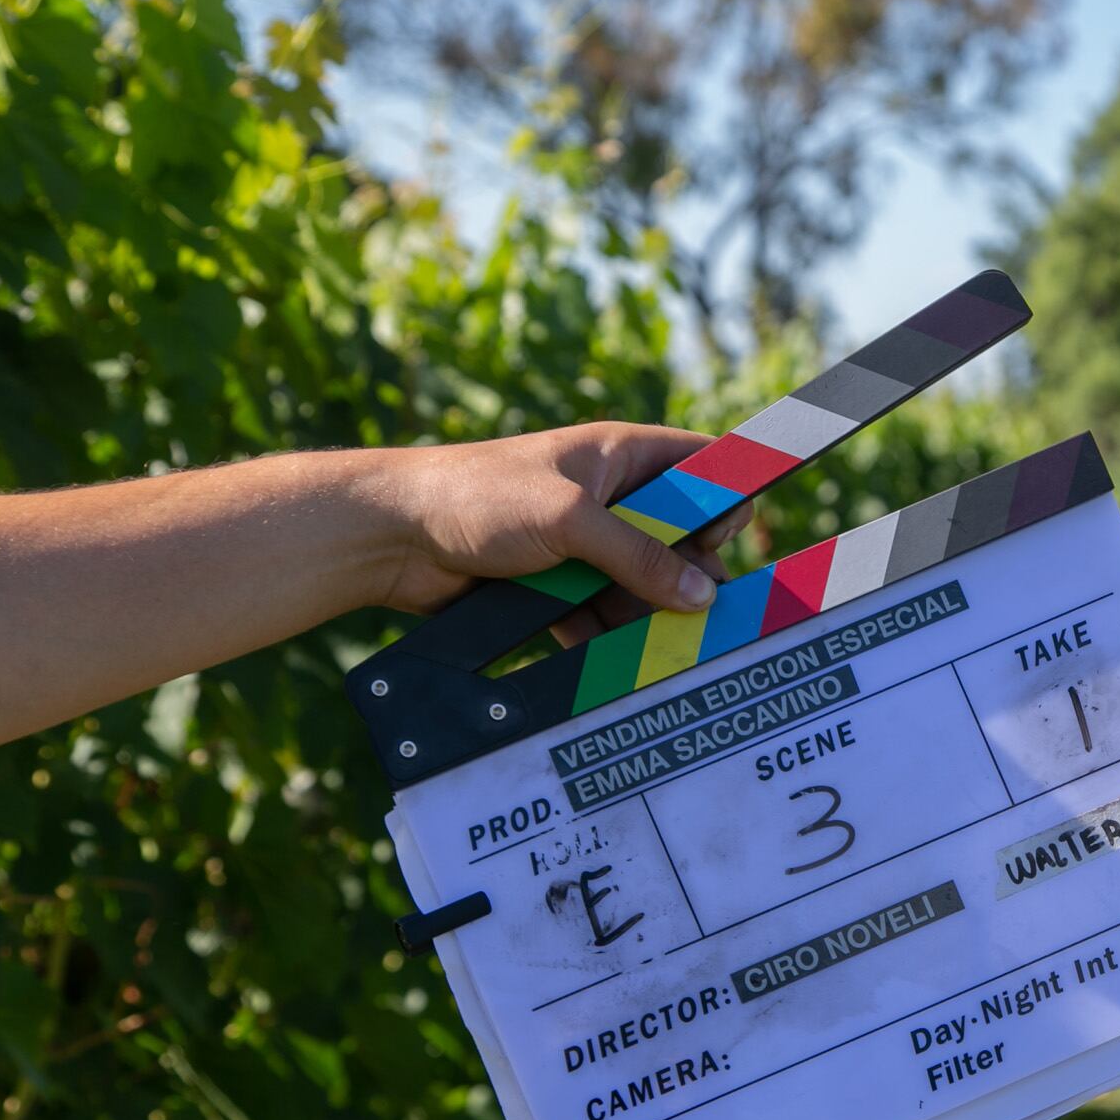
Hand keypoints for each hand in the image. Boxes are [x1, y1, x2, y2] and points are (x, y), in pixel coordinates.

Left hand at [350, 422, 754, 641]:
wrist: (392, 536)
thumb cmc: (478, 498)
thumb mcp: (571, 521)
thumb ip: (639, 557)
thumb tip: (701, 594)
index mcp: (618, 455)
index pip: (698, 466)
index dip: (723, 498)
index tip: (727, 539)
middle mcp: (607, 496)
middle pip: (677, 538)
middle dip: (688, 574)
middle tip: (697, 609)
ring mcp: (581, 544)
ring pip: (640, 584)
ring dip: (648, 614)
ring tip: (661, 645)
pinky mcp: (555, 586)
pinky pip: (601, 615)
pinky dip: (609, 638)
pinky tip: (618, 664)